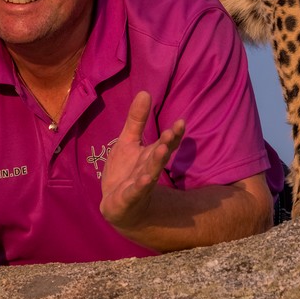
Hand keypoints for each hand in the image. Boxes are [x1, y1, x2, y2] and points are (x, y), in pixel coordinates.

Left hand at [99, 91, 184, 231]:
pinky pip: (134, 191)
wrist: (118, 207)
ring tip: (163, 150)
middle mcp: (149, 169)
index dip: (174, 134)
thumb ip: (137, 120)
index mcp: (150, 155)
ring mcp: (139, 185)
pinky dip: (140, 186)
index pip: (166, 143)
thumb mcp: (128, 142)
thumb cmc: (126, 171)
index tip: (181, 121)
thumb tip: (145, 92)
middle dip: (166, 144)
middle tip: (173, 132)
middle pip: (159, 155)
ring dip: (156, 162)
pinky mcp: (127, 198)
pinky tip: (145, 179)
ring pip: (150, 172)